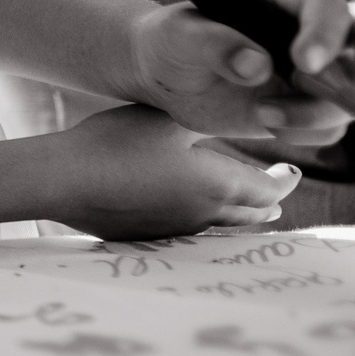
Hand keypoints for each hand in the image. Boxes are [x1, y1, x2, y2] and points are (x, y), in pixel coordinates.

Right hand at [49, 105, 296, 240]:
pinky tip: (189, 209)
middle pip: (251, 215)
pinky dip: (203, 219)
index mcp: (218, 184)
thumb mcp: (167, 119)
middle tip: (276, 193)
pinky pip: (189, 230)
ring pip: (221, 225)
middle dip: (267, 202)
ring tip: (244, 207)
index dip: (284, 181)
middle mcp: (205, 214)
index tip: (290, 171)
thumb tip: (235, 119)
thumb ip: (206, 122)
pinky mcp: (148, 236)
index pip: (270, 190)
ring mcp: (175, 229)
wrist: (64, 180)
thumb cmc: (117, 144)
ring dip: (238, 215)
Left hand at [122, 0, 354, 145]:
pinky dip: (305, 132)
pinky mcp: (307, 107)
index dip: (326, 33)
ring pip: (353, 94)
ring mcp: (315, 73)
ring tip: (262, 112)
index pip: (326, 7)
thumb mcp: (179, 36)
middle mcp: (310, 33)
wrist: (165, 77)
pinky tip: (265, 120)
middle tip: (342, 90)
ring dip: (316, 112)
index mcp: (283, 0)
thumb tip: (255, 65)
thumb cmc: (171, 41)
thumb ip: (213, 44)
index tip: (304, 63)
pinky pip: (331, 127)